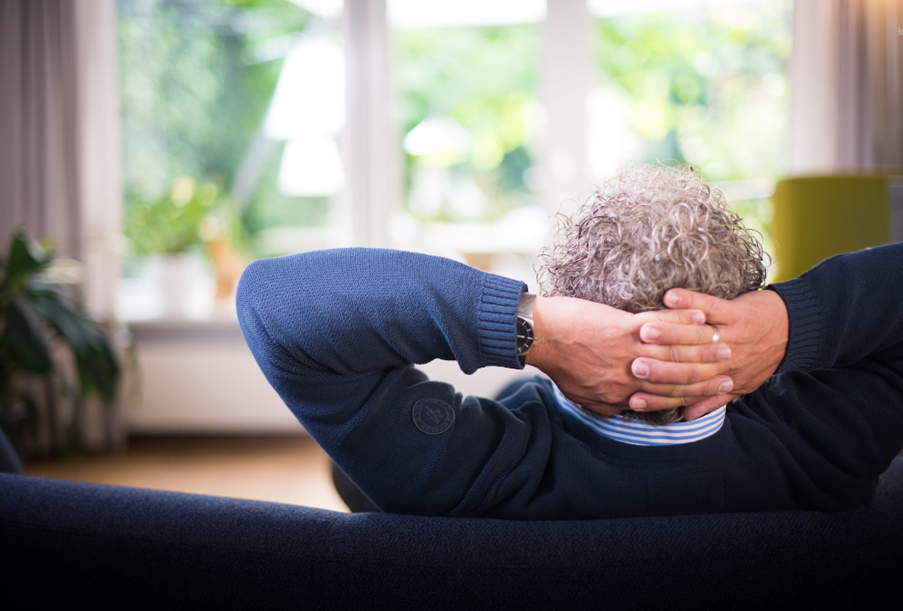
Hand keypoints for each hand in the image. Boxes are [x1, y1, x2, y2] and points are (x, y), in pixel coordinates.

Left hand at [526, 296, 734, 415]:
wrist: (538, 337)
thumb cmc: (559, 365)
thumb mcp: (586, 397)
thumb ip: (612, 403)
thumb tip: (630, 407)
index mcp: (622, 395)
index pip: (667, 398)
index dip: (695, 395)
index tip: (717, 388)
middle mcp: (630, 378)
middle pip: (678, 377)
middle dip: (708, 372)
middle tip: (731, 365)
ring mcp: (627, 352)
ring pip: (674, 353)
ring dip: (703, 346)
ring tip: (723, 340)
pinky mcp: (622, 328)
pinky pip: (660, 326)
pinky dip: (682, 321)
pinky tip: (700, 315)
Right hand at [629, 288, 788, 419]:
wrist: (797, 331)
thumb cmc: (763, 358)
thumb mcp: (741, 385)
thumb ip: (711, 400)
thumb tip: (684, 417)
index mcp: (723, 380)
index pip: (686, 392)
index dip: (658, 396)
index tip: (632, 397)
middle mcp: (726, 362)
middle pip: (687, 366)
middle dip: (658, 366)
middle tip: (632, 366)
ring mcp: (731, 336)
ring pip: (695, 338)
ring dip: (669, 333)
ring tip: (643, 331)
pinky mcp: (737, 313)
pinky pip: (711, 306)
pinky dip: (690, 301)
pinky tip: (669, 297)